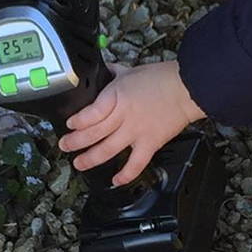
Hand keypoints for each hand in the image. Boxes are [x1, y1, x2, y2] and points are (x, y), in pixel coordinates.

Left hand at [58, 60, 205, 186]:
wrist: (186, 89)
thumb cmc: (161, 78)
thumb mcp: (131, 71)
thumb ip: (114, 74)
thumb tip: (104, 71)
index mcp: (117, 96)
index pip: (92, 112)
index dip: (78, 120)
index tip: (70, 124)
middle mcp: (123, 116)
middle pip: (94, 132)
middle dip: (76, 141)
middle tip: (65, 145)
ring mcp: (136, 132)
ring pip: (108, 150)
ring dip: (91, 159)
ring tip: (79, 163)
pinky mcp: (150, 144)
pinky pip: (135, 164)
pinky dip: (125, 175)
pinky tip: (115, 180)